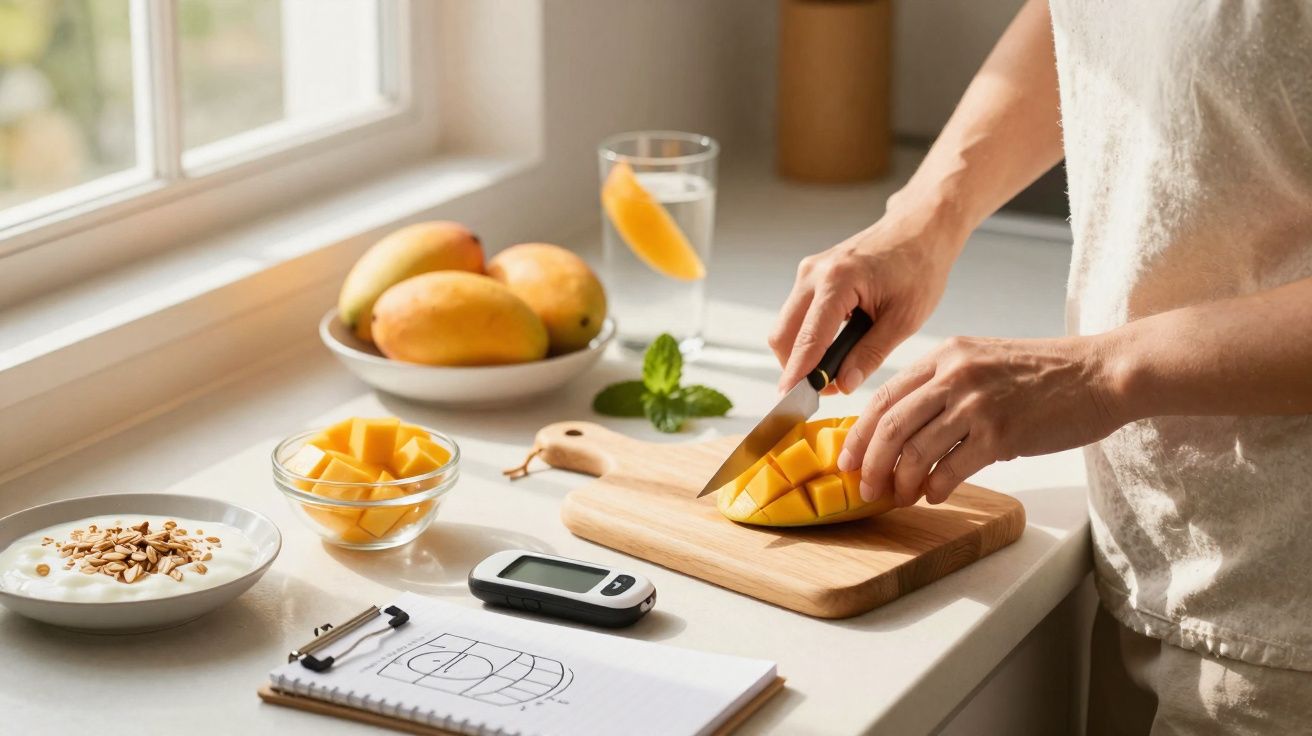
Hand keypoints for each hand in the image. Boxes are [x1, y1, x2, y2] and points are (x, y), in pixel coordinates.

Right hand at [770, 198, 966, 395]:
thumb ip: (871, 354)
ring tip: (836, 368)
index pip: (807, 339)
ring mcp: (808, 272)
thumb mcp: (904, 318)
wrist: (920, 228)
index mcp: (838, 281)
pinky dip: (808, 336)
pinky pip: (797, 314)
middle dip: (796, 367)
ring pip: (786, 326)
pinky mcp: (811, 275)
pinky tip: (835, 346)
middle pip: (783, 335)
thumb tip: (844, 384)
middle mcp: (814, 273)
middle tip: (825, 389)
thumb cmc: (919, 266)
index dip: (797, 374)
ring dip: (802, 353)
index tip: (790, 401)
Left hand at [837, 335, 1127, 505]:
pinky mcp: (1001, 433)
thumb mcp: (981, 362)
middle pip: (890, 425)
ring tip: (899, 497)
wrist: (1100, 373)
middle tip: (864, 488)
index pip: (883, 396)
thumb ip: (943, 386)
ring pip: (915, 450)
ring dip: (901, 482)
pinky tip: (934, 496)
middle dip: (870, 463)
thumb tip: (905, 431)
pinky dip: (935, 488)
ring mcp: (977, 404)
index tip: (847, 460)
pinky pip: (951, 468)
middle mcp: (955, 375)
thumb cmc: (1045, 373)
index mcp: (945, 355)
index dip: (859, 434)